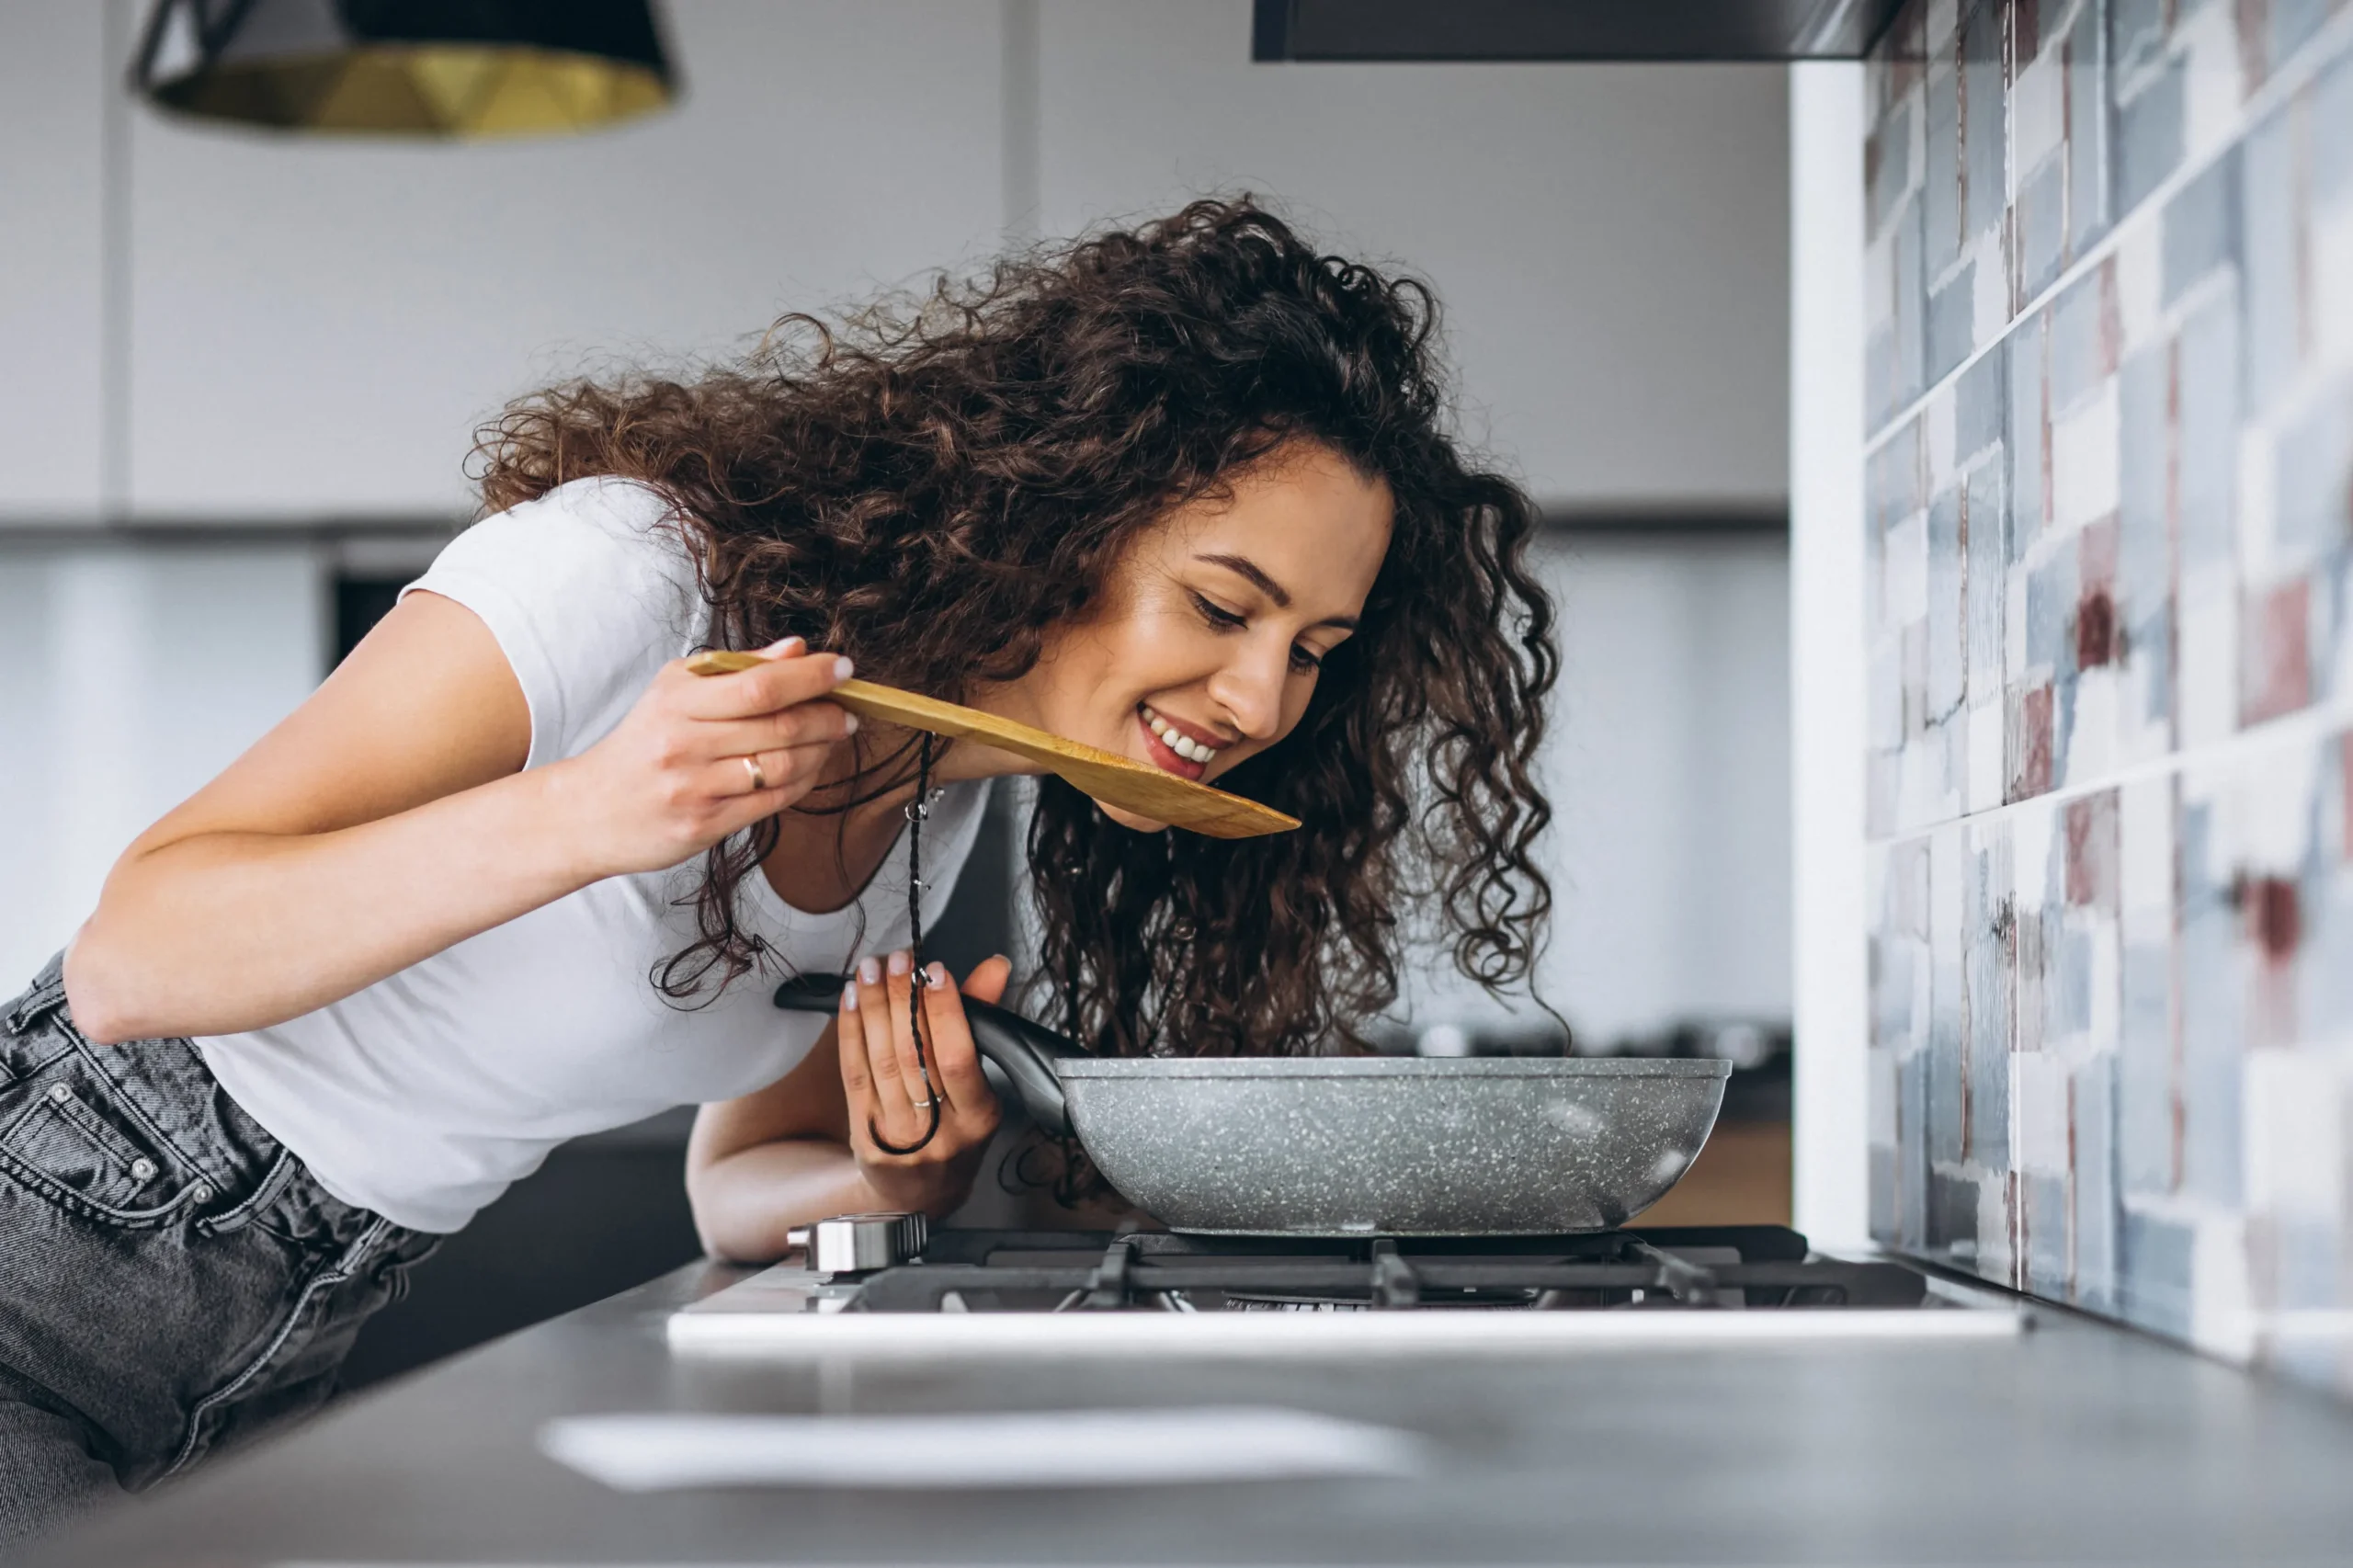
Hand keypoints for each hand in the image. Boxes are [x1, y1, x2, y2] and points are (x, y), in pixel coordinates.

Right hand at [556, 638, 857, 877]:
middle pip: (778, 726)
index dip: (811, 676)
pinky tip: (809, 768)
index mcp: (677, 702)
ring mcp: (695, 788)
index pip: (760, 684)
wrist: (589, 811)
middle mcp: (684, 744)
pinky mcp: (704, 825)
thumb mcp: (675, 692)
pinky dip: (803, 782)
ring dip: (821, 750)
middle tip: (848, 710)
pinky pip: (772, 802)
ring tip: (832, 738)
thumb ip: (737, 670)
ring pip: (782, 766)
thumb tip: (796, 649)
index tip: (843, 669)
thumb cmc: (640, 744)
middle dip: (826, 716)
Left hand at [839, 951, 1009, 1216]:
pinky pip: (856, 1075)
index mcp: (978, 1117)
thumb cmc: (956, 1132)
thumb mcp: (981, 1086)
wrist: (919, 1195)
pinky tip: (851, 1001)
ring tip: (872, 970)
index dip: (946, 1010)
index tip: (935, 971)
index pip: (959, 1057)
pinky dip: (851, 1032)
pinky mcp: (866, 1138)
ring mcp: (900, 1139)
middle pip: (915, 1054)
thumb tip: (994, 967)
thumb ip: (981, 1021)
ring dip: (873, 1007)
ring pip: (883, 1061)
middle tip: (897, 960)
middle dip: (902, 999)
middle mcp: (940, 1132)